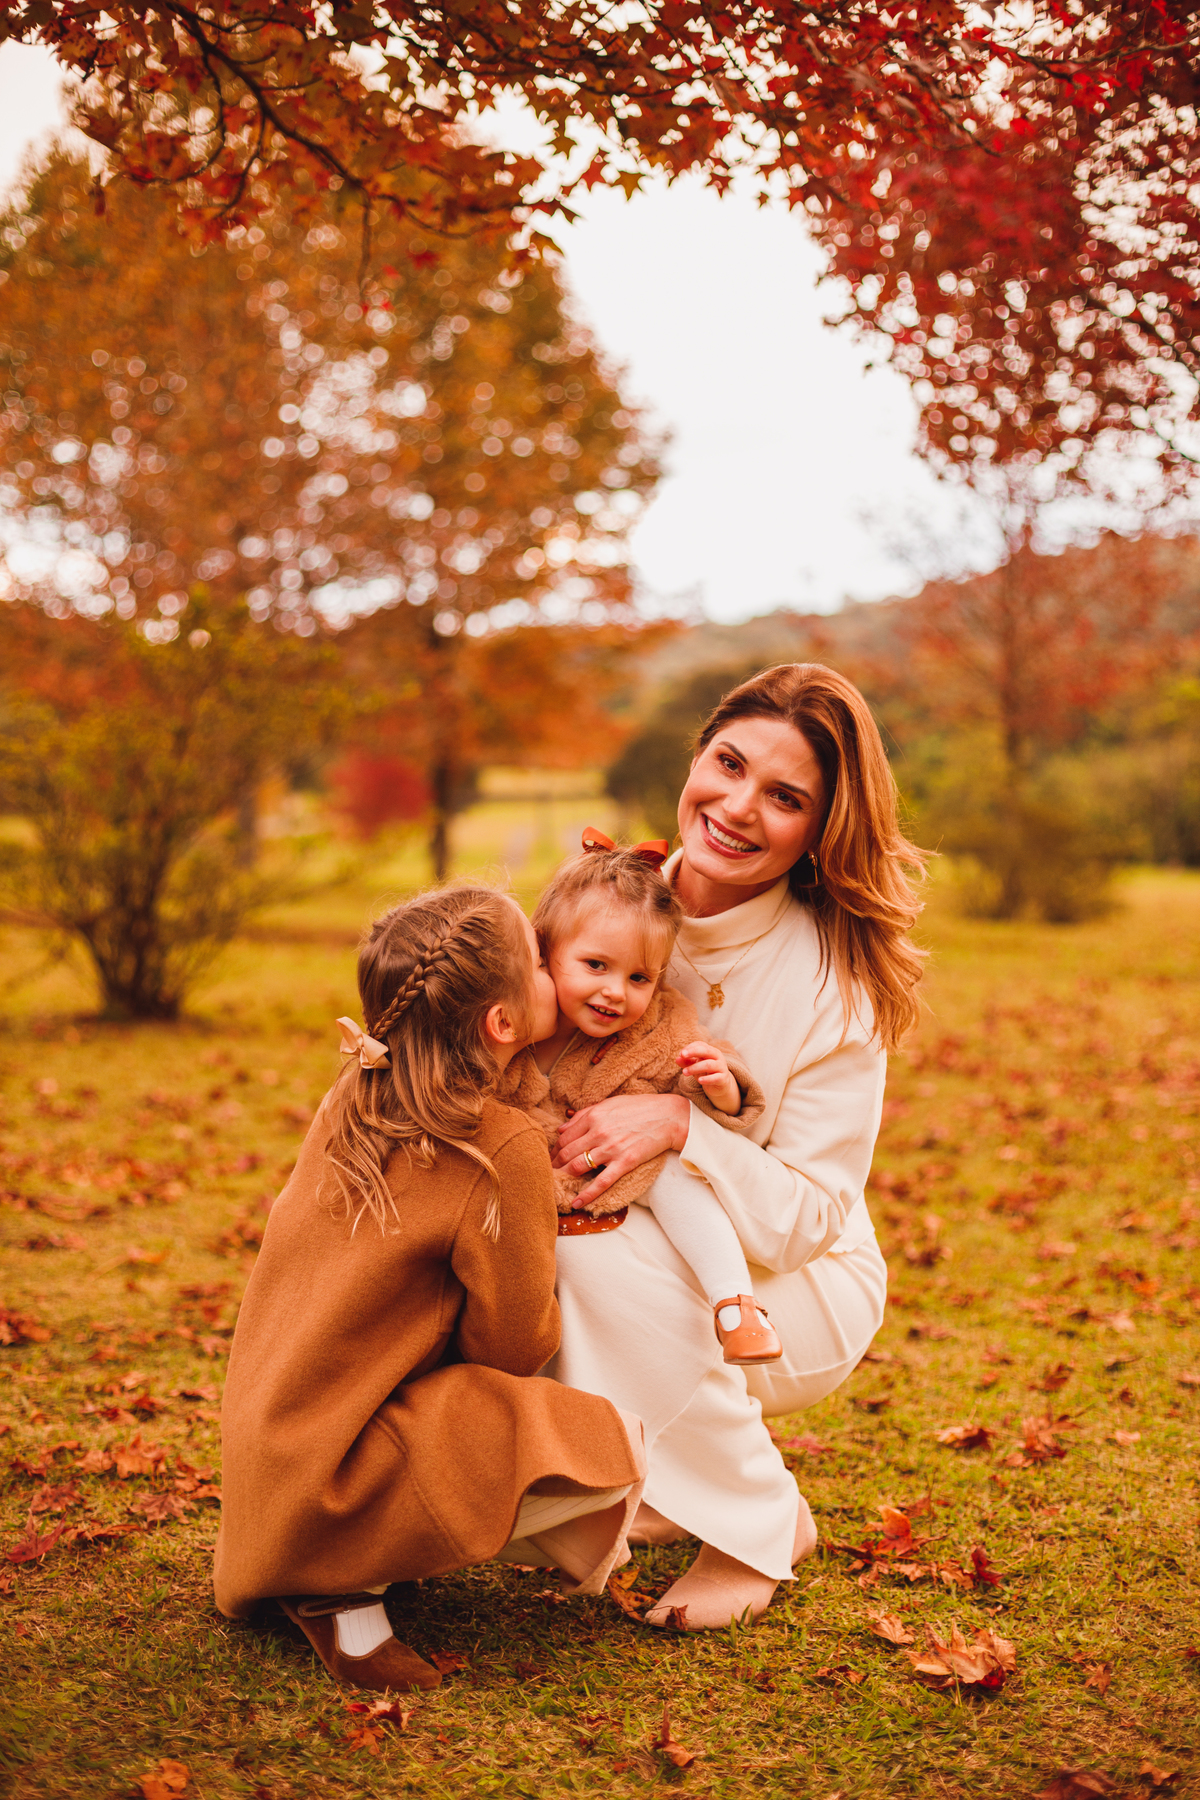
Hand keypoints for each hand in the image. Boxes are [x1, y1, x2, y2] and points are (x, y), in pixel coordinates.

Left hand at [551, 1092, 690, 1200]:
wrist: (669, 1116)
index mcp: (593, 1116)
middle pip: (567, 1153)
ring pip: (579, 1167)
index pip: (564, 1137)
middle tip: (547, 1175)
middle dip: (554, 1166)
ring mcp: (611, 1148)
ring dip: (565, 1178)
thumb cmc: (640, 1108)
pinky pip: (601, 1181)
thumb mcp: (610, 1104)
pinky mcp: (624, 1162)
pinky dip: (587, 1194)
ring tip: (557, 1187)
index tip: (550, 1158)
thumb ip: (584, 1114)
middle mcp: (599, 1132)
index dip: (554, 1150)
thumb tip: (562, 1128)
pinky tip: (576, 1202)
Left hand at [678, 1040, 740, 1115]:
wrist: (722, 1085)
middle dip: (693, 1052)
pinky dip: (707, 1079)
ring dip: (695, 1068)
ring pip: (708, 1065)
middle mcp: (717, 1057)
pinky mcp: (723, 1078)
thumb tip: (677, 1059)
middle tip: (682, 1055)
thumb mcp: (695, 1066)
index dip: (690, 1047)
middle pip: (706, 1051)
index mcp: (711, 1051)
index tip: (681, 1054)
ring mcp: (721, 1067)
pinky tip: (699, 1080)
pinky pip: (716, 1078)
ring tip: (684, 1072)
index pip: (700, 1045)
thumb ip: (687, 1062)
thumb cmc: (706, 1072)